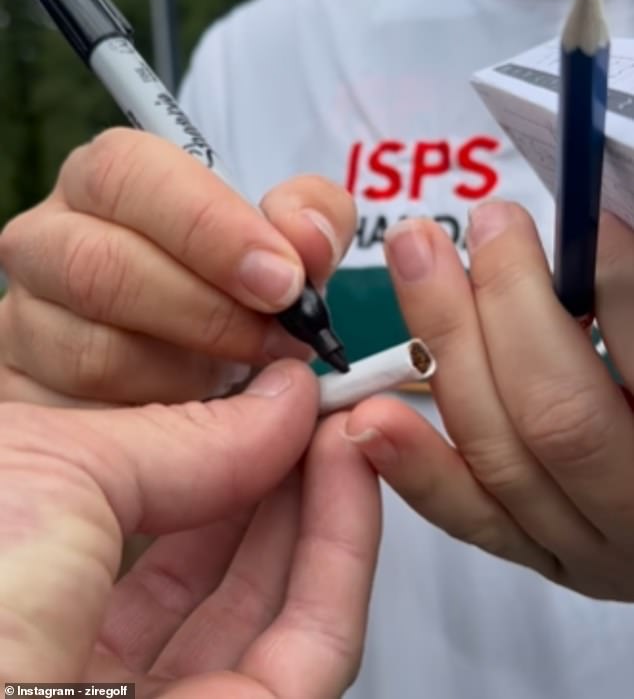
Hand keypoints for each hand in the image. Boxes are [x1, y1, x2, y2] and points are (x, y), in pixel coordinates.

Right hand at [0, 129, 355, 404]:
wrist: (193, 356)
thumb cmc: (234, 284)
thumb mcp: (284, 244)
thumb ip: (311, 223)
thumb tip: (306, 237)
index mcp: (107, 179)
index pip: (130, 174)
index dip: (210, 226)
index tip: (282, 279)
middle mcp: (49, 239)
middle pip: (101, 265)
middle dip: (207, 312)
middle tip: (278, 340)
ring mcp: (26, 317)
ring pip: (91, 351)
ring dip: (186, 376)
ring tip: (241, 378)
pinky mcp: (26, 391)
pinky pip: (84, 418)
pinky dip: (155, 427)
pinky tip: (198, 414)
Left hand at [0, 359, 380, 693]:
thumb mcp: (53, 472)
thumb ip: (176, 438)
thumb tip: (275, 403)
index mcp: (27, 588)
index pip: (139, 508)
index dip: (212, 436)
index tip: (266, 380)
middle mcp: (83, 655)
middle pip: (213, 557)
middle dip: (279, 464)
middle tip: (320, 397)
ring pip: (275, 602)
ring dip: (325, 498)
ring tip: (347, 420)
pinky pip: (311, 646)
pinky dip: (344, 549)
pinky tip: (351, 471)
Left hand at [346, 202, 633, 600]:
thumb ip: (629, 306)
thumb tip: (599, 234)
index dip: (617, 287)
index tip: (594, 226)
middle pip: (558, 416)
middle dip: (511, 304)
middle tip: (491, 221)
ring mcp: (583, 545)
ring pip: (497, 454)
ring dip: (446, 345)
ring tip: (417, 254)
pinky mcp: (533, 549)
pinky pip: (466, 512)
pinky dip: (415, 462)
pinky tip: (369, 413)